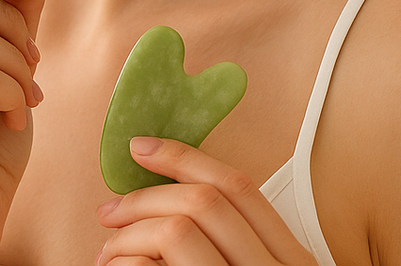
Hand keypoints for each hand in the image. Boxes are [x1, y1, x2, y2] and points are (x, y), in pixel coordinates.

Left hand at [95, 137, 316, 265]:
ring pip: (177, 231)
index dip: (184, 157)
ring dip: (129, 235)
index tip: (140, 147)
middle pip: (204, 202)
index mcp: (293, 258)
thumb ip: (235, 244)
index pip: (238, 186)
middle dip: (144, 198)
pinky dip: (127, 263)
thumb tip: (170, 199)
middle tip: (108, 212)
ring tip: (108, 255)